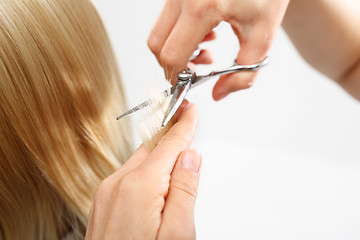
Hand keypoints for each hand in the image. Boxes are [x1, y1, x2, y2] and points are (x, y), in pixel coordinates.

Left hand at [85, 102, 200, 238]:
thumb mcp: (178, 234)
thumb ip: (185, 190)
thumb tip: (190, 158)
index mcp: (139, 187)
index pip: (168, 144)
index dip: (183, 125)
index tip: (190, 109)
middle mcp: (117, 184)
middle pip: (153, 148)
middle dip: (172, 136)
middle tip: (187, 123)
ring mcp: (106, 193)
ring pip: (140, 160)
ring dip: (160, 155)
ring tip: (178, 159)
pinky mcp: (103, 202)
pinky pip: (129, 175)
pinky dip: (146, 170)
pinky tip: (157, 180)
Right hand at [148, 0, 288, 99]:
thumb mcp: (262, 35)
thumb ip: (243, 72)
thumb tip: (219, 93)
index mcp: (202, 6)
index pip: (172, 54)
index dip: (177, 75)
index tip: (188, 82)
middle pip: (157, 44)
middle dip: (173, 63)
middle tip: (198, 67)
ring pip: (159, 30)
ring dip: (177, 47)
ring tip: (206, 47)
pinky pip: (167, 17)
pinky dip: (180, 32)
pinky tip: (204, 32)